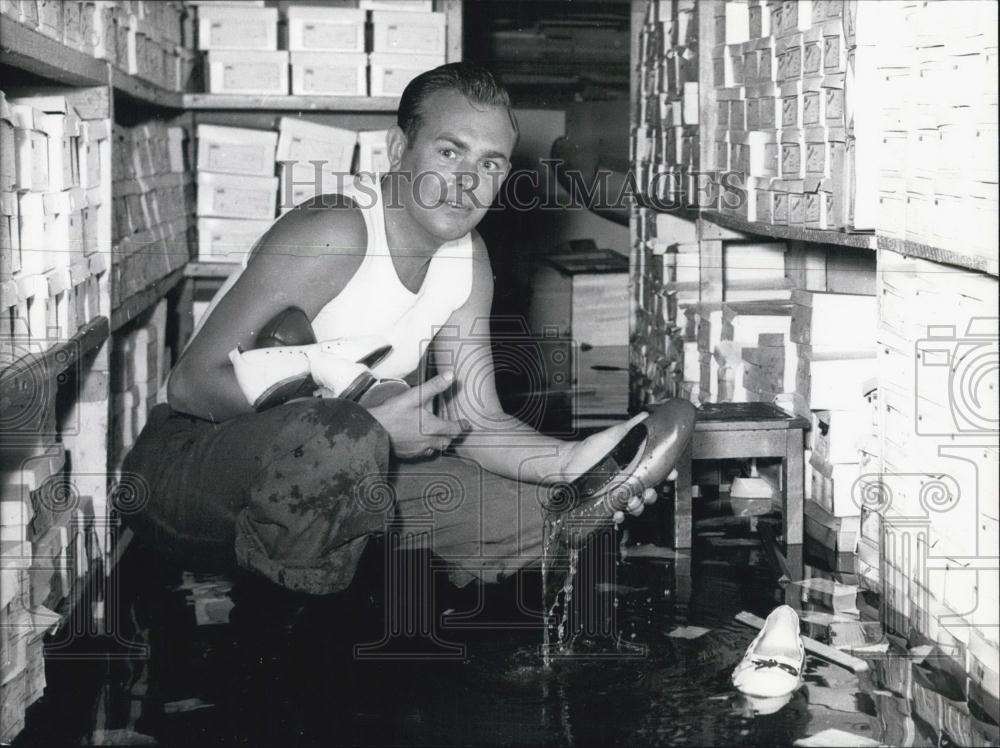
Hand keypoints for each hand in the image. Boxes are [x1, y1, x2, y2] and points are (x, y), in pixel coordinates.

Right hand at [367, 372, 468, 458]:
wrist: (372, 430)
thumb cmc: (392, 412)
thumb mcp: (414, 396)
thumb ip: (434, 386)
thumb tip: (451, 375)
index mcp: (432, 427)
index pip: (454, 429)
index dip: (461, 426)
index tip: (466, 424)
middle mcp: (428, 441)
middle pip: (447, 441)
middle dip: (453, 435)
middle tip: (455, 430)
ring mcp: (418, 450)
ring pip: (436, 449)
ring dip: (441, 442)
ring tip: (441, 436)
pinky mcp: (408, 454)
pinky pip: (423, 453)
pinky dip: (428, 448)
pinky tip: (423, 442)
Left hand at [558, 411, 677, 524]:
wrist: (571, 460)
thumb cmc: (592, 448)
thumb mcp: (614, 434)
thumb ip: (631, 426)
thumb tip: (646, 415)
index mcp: (635, 466)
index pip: (657, 473)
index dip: (667, 475)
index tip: (671, 474)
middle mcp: (629, 481)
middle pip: (649, 493)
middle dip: (652, 495)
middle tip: (648, 492)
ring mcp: (619, 493)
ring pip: (636, 505)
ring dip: (637, 506)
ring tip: (631, 501)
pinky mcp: (606, 503)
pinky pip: (617, 514)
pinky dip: (618, 516)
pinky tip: (616, 512)